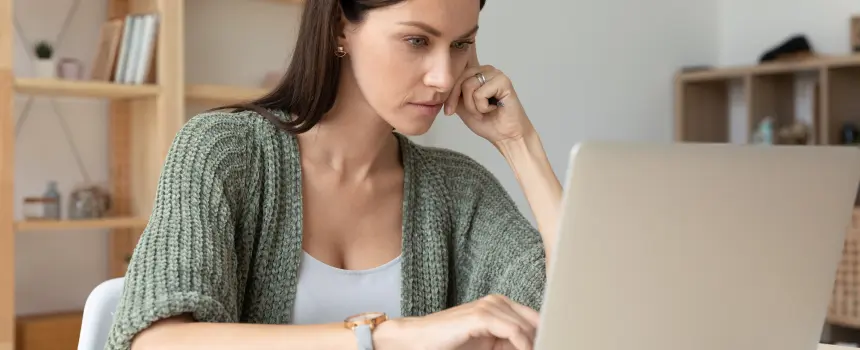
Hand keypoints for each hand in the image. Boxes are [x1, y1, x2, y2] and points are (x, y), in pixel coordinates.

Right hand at [374, 294, 539, 349]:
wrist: (418, 340)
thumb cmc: (450, 345)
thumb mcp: (489, 346)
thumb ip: (511, 343)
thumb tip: (537, 345)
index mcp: (501, 306)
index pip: (536, 319)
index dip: (546, 334)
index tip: (552, 343)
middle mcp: (498, 301)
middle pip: (536, 321)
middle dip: (543, 338)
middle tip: (550, 345)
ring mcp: (490, 305)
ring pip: (528, 326)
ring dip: (534, 343)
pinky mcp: (482, 315)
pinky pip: (514, 331)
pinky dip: (523, 345)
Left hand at [443, 45, 535, 145]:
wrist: (505, 136)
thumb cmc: (488, 122)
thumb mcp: (462, 106)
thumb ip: (453, 94)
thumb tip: (439, 87)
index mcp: (476, 73)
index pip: (454, 76)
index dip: (450, 95)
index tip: (449, 112)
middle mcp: (485, 70)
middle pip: (459, 79)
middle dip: (459, 101)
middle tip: (471, 114)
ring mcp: (495, 74)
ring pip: (468, 85)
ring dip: (473, 106)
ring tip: (485, 110)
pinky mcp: (503, 81)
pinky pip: (480, 93)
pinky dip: (483, 107)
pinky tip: (494, 108)